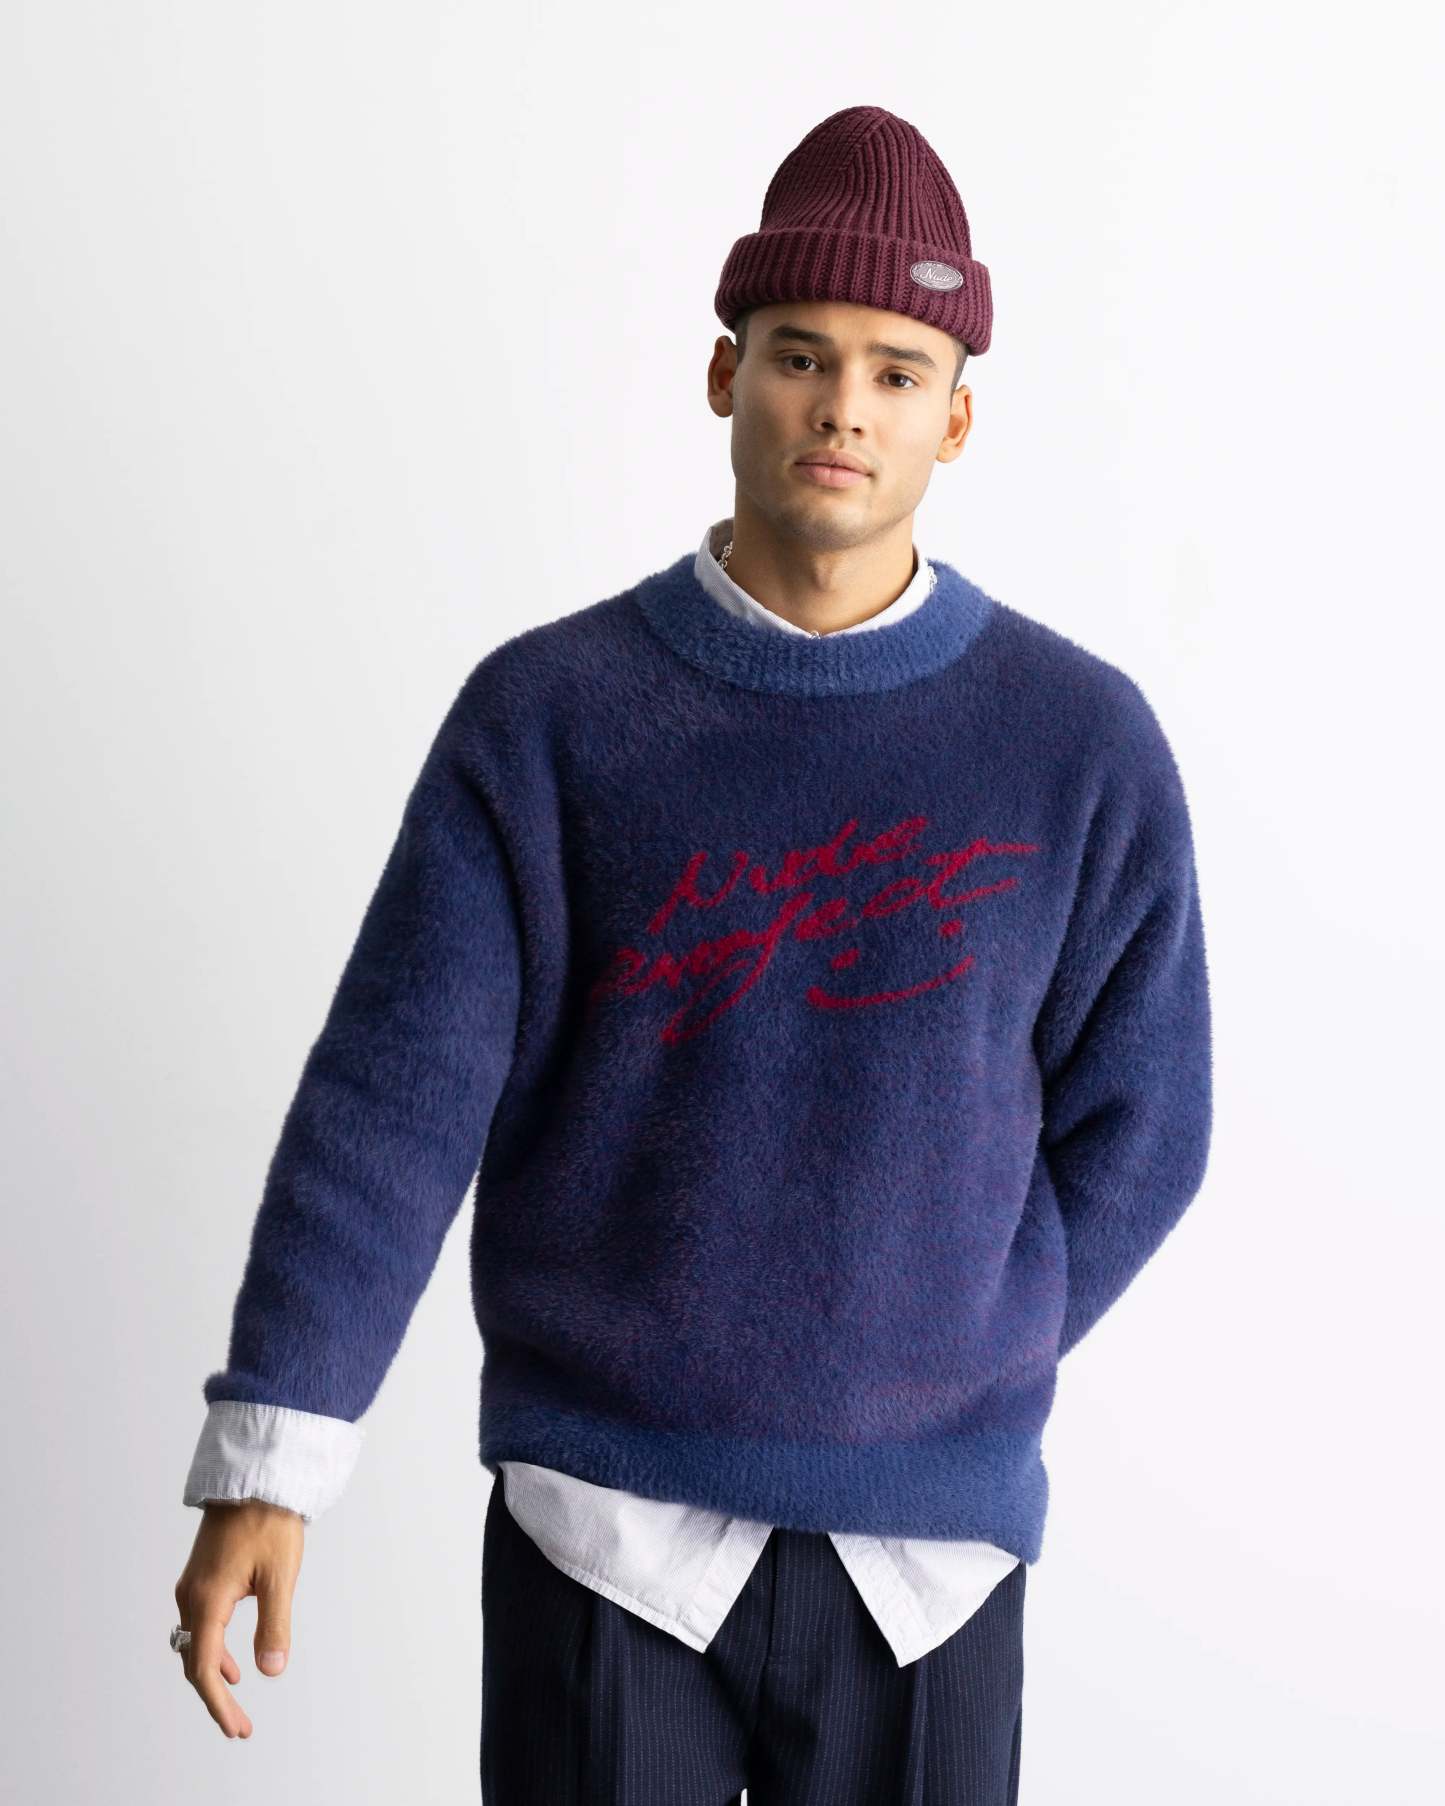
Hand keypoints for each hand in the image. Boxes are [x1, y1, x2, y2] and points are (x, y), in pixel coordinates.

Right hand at [173, 1499, 303, 1738]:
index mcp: (207, 1600)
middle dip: (216, 1696)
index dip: (218, 1703)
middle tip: (239, 1726)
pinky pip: (198, 1624)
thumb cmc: (270, 1522)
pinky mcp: (201, 1576)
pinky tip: (230, 1659)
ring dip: (213, 1673)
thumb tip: (270, 1671)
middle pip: (194, 1661)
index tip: (236, 1728)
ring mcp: (192, 1585)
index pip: (204, 1667)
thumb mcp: (279, 1577)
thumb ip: (274, 1626)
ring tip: (236, 1698)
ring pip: (194, 1643)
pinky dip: (211, 1649)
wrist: (257, 1477)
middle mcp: (191, 1596)